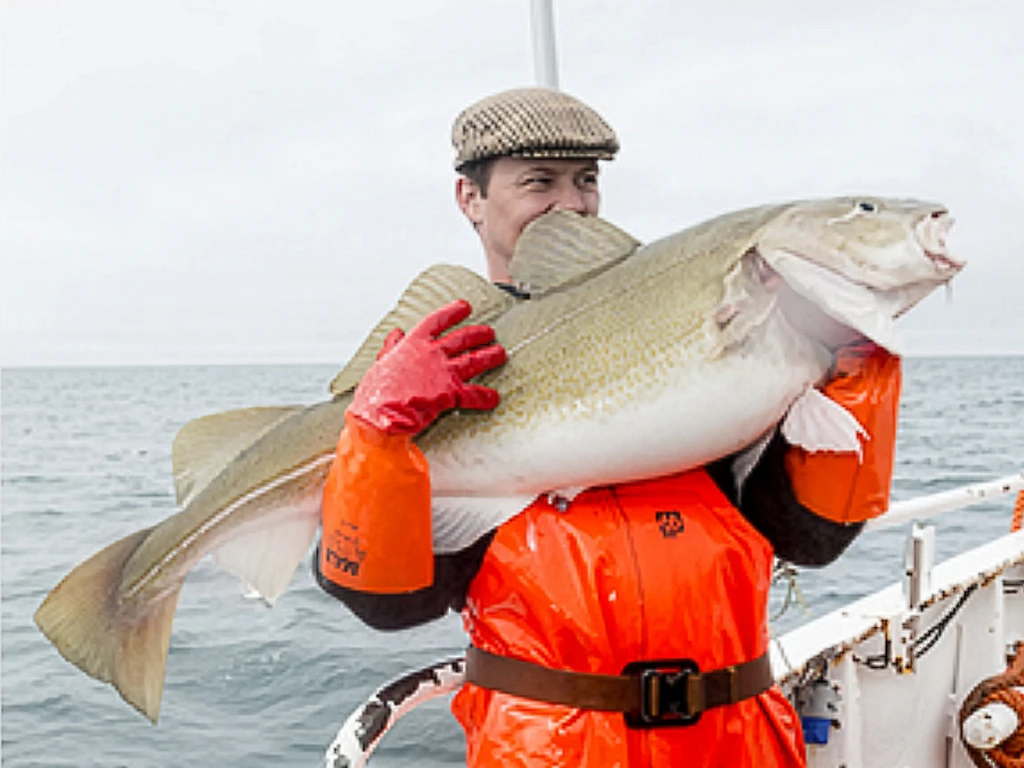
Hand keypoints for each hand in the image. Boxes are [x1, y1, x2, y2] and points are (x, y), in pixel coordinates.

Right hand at [348, 300, 506, 434]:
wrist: (380, 413)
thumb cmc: (376, 391)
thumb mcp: (381, 362)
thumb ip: (392, 347)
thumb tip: (395, 333)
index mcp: (413, 344)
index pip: (437, 321)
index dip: (452, 312)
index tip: (465, 306)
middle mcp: (432, 354)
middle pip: (462, 339)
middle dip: (479, 334)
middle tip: (489, 332)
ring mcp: (443, 373)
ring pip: (473, 361)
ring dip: (490, 356)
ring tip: (501, 353)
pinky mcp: (450, 394)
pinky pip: (473, 395)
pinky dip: (485, 397)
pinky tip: (494, 398)